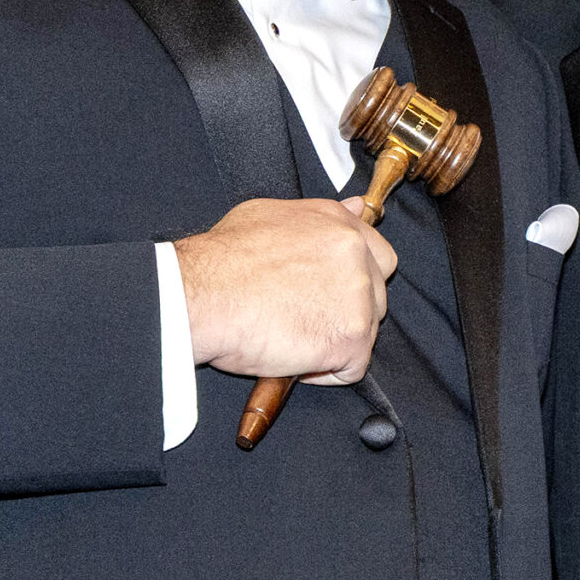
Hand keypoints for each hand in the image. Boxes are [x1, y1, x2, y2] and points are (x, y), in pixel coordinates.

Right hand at [177, 197, 396, 383]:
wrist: (201, 296)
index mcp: (337, 224)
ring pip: (367, 331)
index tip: (332, 296)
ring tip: (292, 336)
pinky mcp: (351, 336)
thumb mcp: (268, 215)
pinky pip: (354, 366)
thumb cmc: (222, 262)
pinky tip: (296, 358)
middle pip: (376, 296)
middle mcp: (354, 253)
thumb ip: (319, 217)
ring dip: (335, 340)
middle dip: (348, 313)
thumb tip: (353, 208)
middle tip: (305, 318)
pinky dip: (327, 372)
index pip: (379, 256)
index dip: (357, 281)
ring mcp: (357, 295)